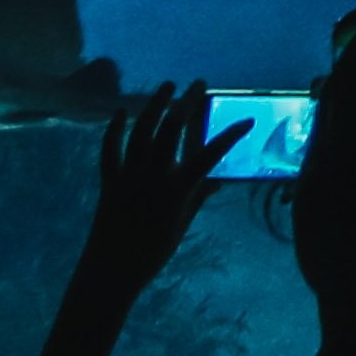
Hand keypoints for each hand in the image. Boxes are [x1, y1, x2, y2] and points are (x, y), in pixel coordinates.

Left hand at [73, 80, 248, 298]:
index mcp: (177, 189)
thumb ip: (198, 198)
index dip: (230, 136)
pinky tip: (119, 112)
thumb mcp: (181, 225)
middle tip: (199, 85)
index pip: (210, 155)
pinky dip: (114, 130)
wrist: (111, 270)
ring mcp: (128, 175)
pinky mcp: (109, 180)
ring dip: (154, 105)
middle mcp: (153, 175)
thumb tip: (216, 180)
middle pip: (172, 129)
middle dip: (187, 103)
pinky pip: (110, 149)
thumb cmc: (152, 253)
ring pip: (142, 131)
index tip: (247, 120)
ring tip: (167, 86)